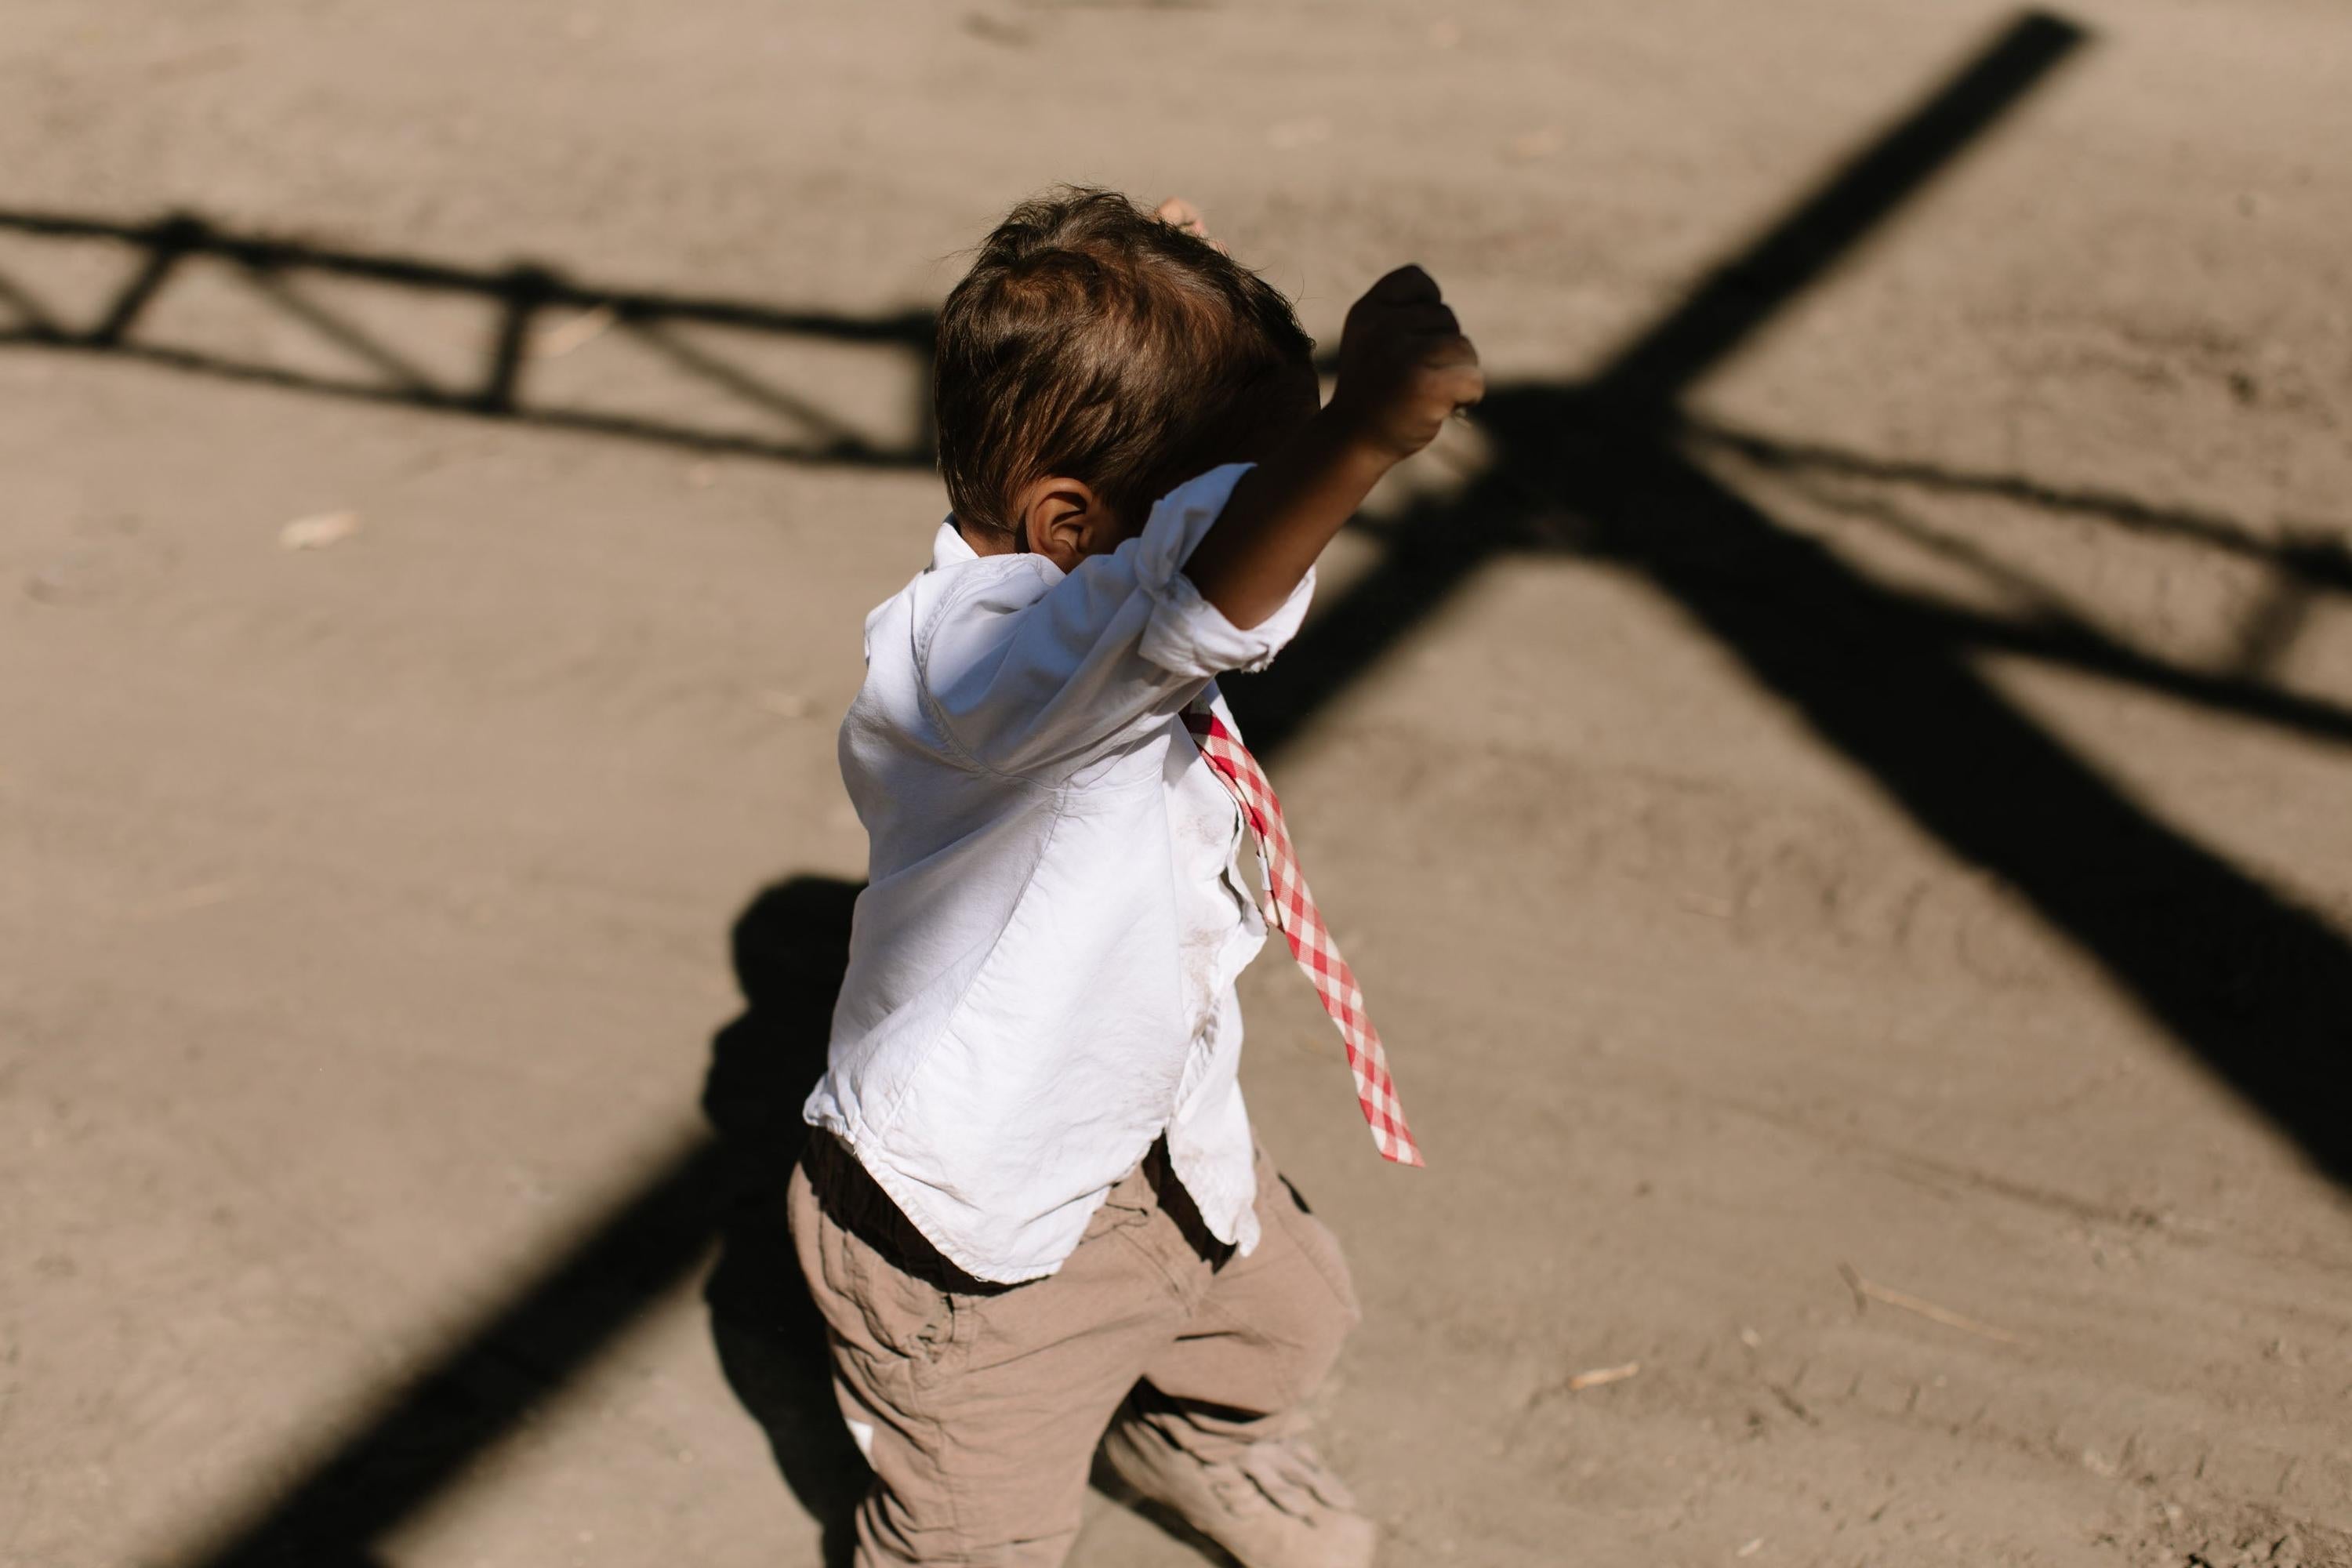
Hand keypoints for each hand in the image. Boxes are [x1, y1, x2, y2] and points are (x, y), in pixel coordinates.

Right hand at [1325, 265, 1483, 460]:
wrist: (1353, 442)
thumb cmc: (1373, 392)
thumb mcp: (1373, 341)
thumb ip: (1401, 317)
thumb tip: (1448, 318)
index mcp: (1367, 311)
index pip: (1416, 279)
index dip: (1427, 305)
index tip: (1411, 337)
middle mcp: (1382, 326)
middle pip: (1447, 318)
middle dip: (1442, 349)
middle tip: (1411, 378)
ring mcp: (1403, 354)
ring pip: (1464, 348)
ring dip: (1456, 374)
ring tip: (1425, 393)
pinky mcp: (1425, 383)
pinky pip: (1473, 377)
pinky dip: (1467, 395)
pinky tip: (1440, 407)